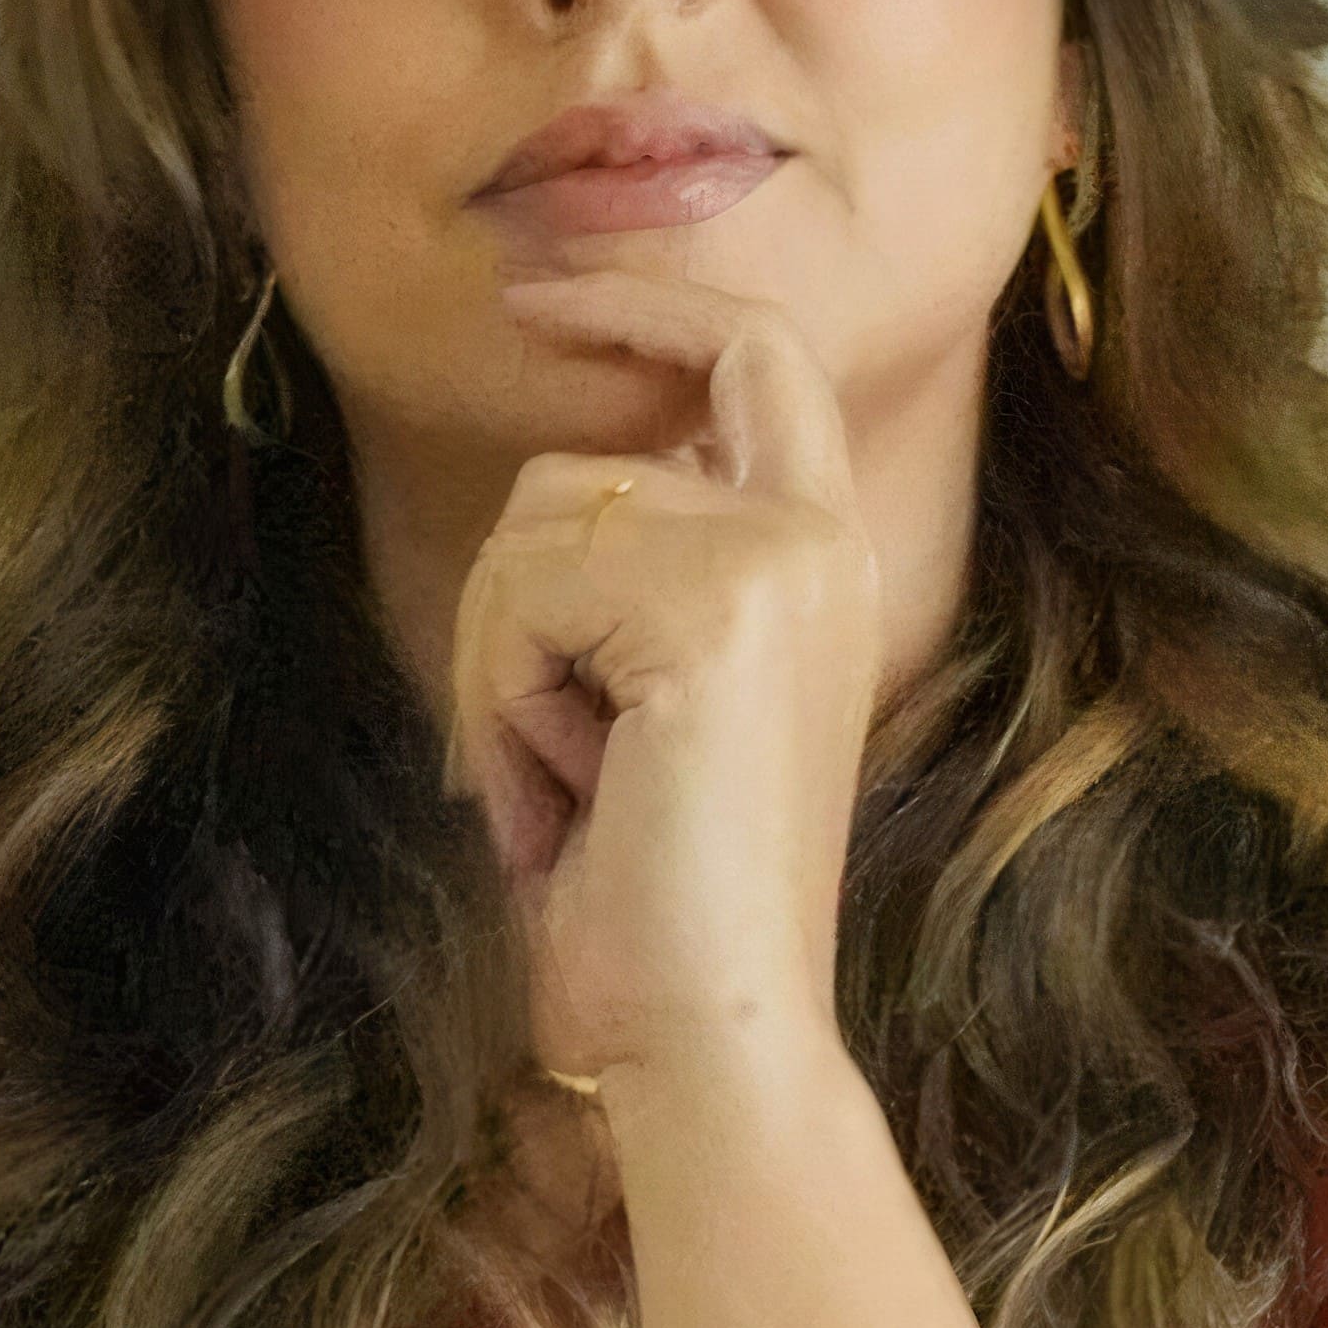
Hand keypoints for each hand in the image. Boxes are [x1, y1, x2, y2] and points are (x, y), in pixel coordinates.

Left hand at [444, 269, 881, 1097]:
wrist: (714, 1026)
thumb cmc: (656, 905)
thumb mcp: (642, 710)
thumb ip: (630, 587)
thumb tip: (552, 498)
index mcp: (822, 561)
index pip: (752, 357)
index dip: (644, 310)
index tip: (538, 301)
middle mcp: (816, 540)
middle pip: (576, 473)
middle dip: (510, 614)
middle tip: (551, 765)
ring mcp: (773, 561)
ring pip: (533, 532)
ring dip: (505, 674)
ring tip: (575, 792)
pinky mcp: (710, 605)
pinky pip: (524, 594)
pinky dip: (507, 706)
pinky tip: (570, 801)